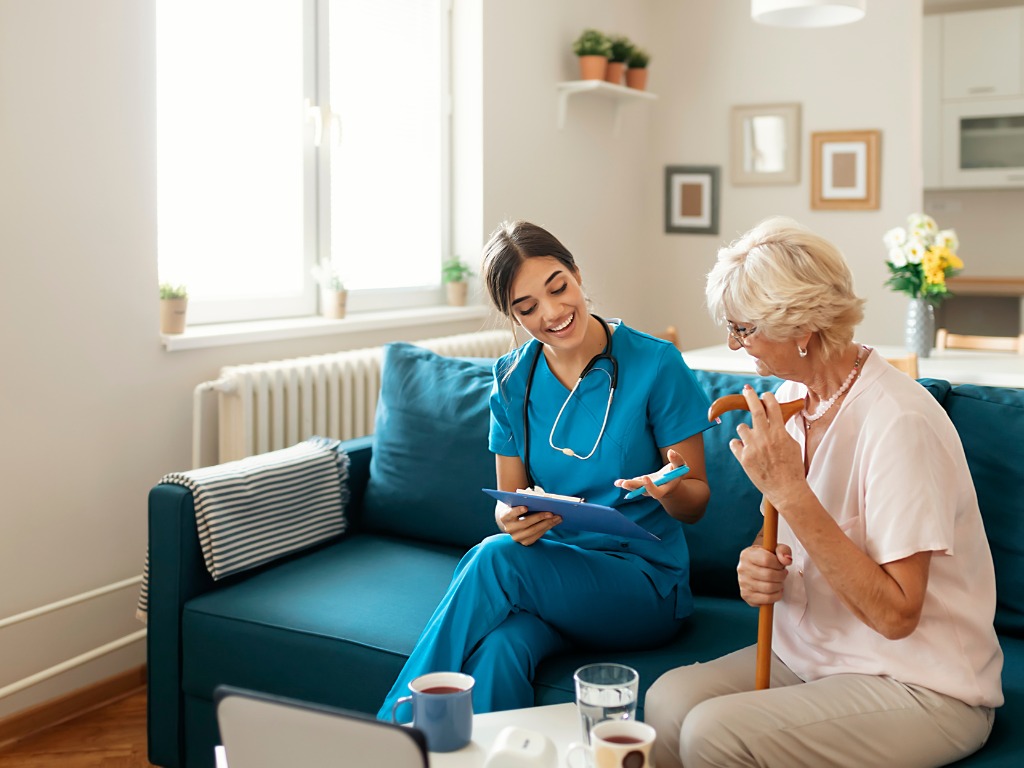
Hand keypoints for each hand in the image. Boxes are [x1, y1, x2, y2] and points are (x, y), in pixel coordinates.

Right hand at [497, 504, 560, 545]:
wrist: (514, 521)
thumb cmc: (519, 507)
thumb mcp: (519, 502)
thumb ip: (527, 499)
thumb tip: (545, 498)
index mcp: (504, 517)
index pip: (510, 513)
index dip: (517, 510)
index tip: (526, 506)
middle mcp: (508, 528)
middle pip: (525, 523)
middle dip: (539, 517)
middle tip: (551, 512)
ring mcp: (516, 537)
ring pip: (533, 531)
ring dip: (547, 524)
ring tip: (557, 517)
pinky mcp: (524, 542)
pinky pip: (537, 536)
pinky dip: (547, 528)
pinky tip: (555, 522)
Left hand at [614, 449, 687, 499]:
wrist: (670, 482)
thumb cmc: (676, 473)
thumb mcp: (681, 466)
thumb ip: (677, 460)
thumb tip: (671, 452)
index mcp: (664, 488)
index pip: (656, 492)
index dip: (650, 486)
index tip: (645, 477)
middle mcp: (653, 491)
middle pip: (642, 491)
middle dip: (634, 487)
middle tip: (625, 483)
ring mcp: (646, 488)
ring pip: (635, 489)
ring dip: (627, 485)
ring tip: (618, 483)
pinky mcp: (640, 484)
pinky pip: (632, 485)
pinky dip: (624, 483)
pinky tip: (616, 483)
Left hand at [730, 388, 804, 504]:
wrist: (787, 489)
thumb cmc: (793, 469)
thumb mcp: (793, 446)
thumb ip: (783, 432)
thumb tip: (776, 422)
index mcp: (779, 433)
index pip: (772, 408)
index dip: (768, 398)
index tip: (765, 394)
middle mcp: (765, 437)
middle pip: (755, 411)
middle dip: (750, 397)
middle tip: (746, 390)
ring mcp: (753, 447)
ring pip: (742, 427)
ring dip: (745, 430)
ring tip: (753, 440)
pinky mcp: (744, 458)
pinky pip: (734, 443)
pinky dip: (738, 444)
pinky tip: (745, 449)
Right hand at [737, 543, 791, 606]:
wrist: (756, 569)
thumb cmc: (767, 559)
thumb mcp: (775, 550)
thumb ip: (783, 550)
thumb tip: (787, 560)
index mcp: (747, 554)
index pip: (767, 560)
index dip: (779, 564)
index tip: (781, 565)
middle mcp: (742, 568)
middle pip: (769, 575)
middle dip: (781, 576)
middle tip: (783, 575)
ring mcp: (742, 583)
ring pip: (768, 588)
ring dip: (779, 586)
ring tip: (779, 582)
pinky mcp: (746, 595)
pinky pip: (766, 599)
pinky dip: (776, 596)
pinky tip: (776, 590)